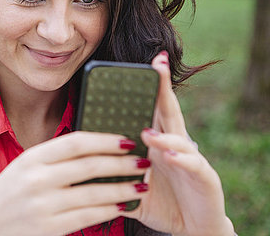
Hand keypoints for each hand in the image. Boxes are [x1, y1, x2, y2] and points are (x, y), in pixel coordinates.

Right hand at [0, 132, 149, 235]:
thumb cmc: (5, 195)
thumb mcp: (23, 168)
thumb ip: (53, 159)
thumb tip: (95, 150)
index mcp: (31, 158)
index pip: (75, 142)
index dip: (105, 140)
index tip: (126, 139)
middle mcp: (37, 178)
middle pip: (89, 165)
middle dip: (121, 162)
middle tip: (143, 160)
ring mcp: (43, 205)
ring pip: (94, 192)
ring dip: (122, 188)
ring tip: (141, 184)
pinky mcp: (49, 228)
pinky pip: (88, 216)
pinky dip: (110, 210)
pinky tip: (123, 205)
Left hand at [123, 52, 234, 235]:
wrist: (193, 227)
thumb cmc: (161, 200)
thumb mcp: (132, 183)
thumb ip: (111, 171)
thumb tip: (79, 163)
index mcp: (156, 141)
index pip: (148, 109)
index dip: (145, 87)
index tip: (140, 63)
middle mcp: (174, 144)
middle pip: (167, 110)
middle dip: (162, 86)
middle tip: (156, 62)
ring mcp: (191, 158)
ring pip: (178, 137)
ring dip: (162, 134)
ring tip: (146, 133)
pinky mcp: (204, 177)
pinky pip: (193, 165)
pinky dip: (182, 159)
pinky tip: (170, 156)